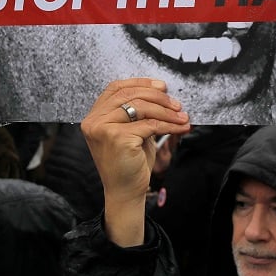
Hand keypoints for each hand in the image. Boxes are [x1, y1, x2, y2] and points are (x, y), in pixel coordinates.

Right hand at [80, 79, 190, 247]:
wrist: (125, 192)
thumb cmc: (130, 162)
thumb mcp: (133, 130)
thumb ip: (139, 111)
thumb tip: (162, 91)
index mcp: (94, 116)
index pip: (116, 88)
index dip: (140, 83)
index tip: (162, 86)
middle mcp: (94, 120)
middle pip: (129, 94)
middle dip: (157, 97)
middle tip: (177, 104)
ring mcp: (103, 128)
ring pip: (140, 107)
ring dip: (166, 111)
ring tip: (182, 116)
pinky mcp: (117, 138)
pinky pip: (149, 124)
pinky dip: (169, 125)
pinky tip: (180, 127)